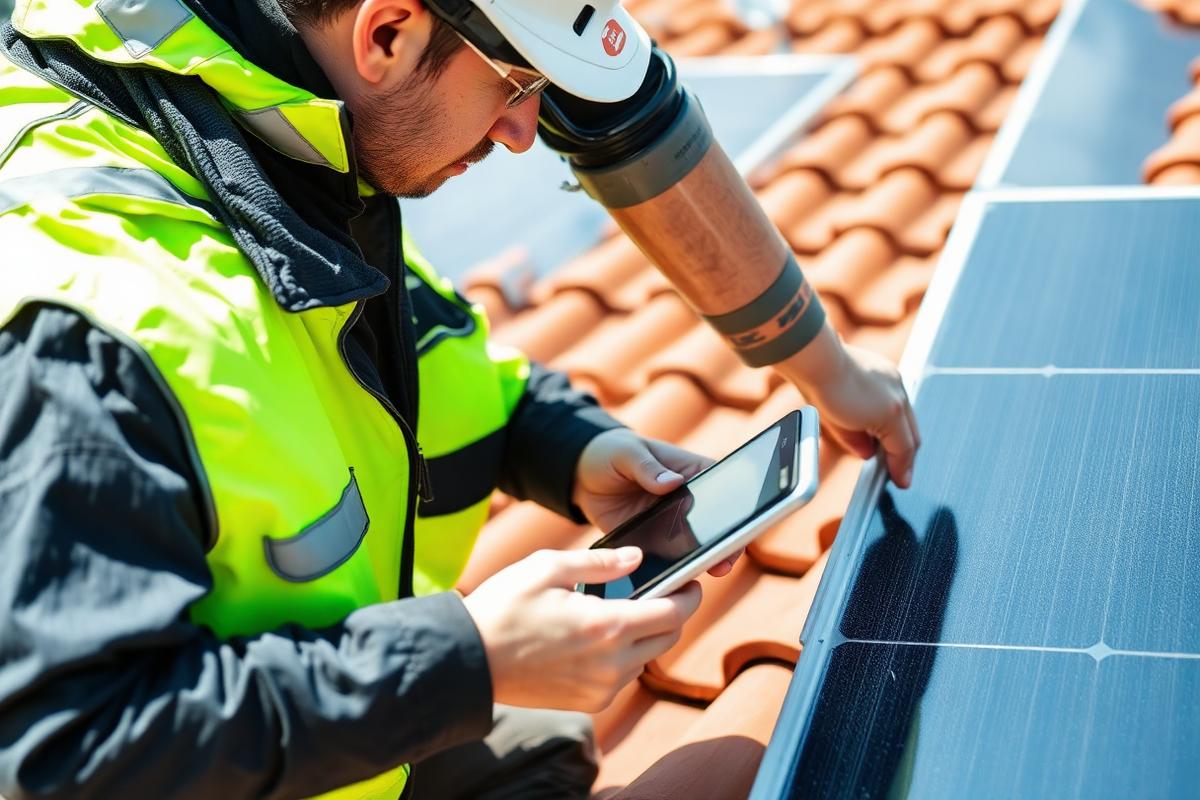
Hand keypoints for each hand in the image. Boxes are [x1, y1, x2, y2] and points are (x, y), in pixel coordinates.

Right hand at [462, 547, 701, 711]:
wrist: (469, 659)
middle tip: (661, 591)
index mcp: (607, 626)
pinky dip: (623, 656)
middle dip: (671, 613)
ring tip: (624, 610)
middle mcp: (612, 664)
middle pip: (667, 638)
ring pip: (646, 659)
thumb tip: (638, 558)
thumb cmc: (504, 607)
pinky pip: (622, 677)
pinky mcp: (589, 703)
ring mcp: (602, 688)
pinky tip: (599, 637)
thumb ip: (601, 563)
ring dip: (645, 635)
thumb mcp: (549, 567)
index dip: (689, 594)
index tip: (691, 581)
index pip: (673, 613)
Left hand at [572, 429, 740, 576]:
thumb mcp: (627, 453)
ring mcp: (671, 524)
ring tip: (697, 574)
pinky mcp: (652, 542)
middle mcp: (688, 501)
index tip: (741, 526)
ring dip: (698, 561)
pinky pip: (666, 560)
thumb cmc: (611, 452)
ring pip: (694, 547)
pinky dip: (669, 570)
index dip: (737, 508)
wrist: (581, 476)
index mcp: (690, 473)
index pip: (724, 490)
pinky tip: (669, 581)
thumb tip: (671, 482)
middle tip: (722, 562)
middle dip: (723, 544)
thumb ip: (647, 467)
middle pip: (715, 525)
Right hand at [777, 327, 919, 487]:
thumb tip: (867, 453)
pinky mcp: (892, 410)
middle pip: (907, 425)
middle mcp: (893, 383)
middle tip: (900, 472)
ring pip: (908, 437)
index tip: (887, 452)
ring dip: (902, 460)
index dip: (892, 435)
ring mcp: (895, 396)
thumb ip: (854, 432)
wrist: (815, 359)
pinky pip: (903, 445)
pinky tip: (897, 476)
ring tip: (900, 477)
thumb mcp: (834, 408)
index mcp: (878, 376)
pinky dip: (900, 463)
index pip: (893, 411)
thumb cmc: (816, 373)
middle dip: (903, 452)